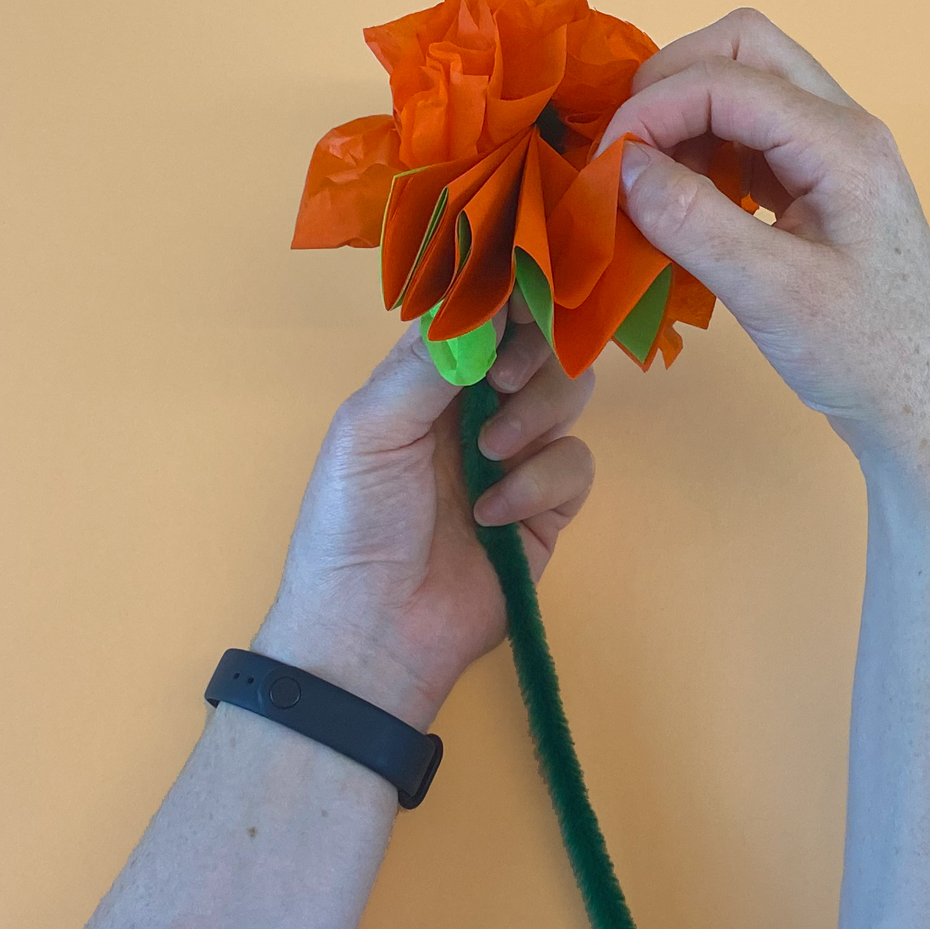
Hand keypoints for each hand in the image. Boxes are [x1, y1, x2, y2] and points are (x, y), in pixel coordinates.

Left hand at [254, 300, 594, 730]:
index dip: (508, 298)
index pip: (484, 313)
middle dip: (532, 352)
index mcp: (426, 378)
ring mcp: (517, 455)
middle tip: (502, 381)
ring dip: (536, 414)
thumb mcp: (371, 426)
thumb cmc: (354, 520)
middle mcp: (476, 407)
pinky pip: (575, 465)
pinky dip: (539, 483)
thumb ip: (432, 360)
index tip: (519, 298)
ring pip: (568, 395)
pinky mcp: (549, 508)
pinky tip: (493, 515)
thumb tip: (491, 299)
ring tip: (491, 452)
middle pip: (539, 345)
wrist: (374, 630)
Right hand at [597, 8, 929, 476]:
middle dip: (672, 82)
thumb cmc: (864, 355)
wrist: (927, 406)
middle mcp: (842, 128)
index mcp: (841, 143)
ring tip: (649, 182)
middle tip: (627, 148)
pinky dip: (705, 151)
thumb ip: (693, 221)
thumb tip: (620, 165)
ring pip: (748, 85)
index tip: (603, 164)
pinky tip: (683, 204)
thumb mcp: (772, 293)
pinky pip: (752, 136)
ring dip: (688, 116)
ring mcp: (832, 155)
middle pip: (745, 48)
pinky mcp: (819, 186)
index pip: (728, 79)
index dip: (652, 108)